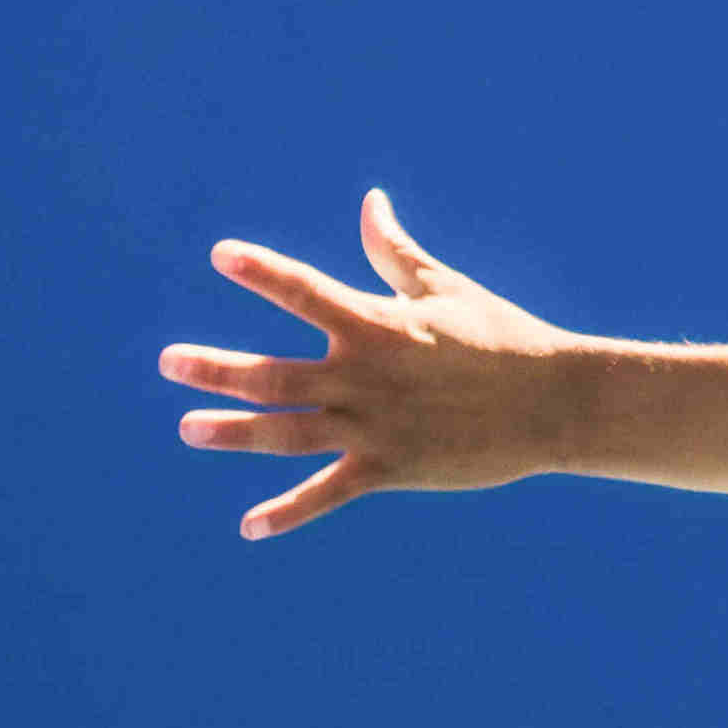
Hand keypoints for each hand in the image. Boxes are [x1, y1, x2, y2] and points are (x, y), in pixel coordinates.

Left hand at [161, 190, 586, 540]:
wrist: (558, 402)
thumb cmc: (504, 337)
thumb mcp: (446, 289)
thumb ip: (395, 252)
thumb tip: (369, 201)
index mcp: (378, 325)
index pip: (306, 292)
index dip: (263, 272)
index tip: (221, 255)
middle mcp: (366, 376)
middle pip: (274, 374)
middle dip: (217, 368)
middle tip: (169, 362)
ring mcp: (376, 426)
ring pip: (287, 432)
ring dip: (233, 432)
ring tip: (189, 427)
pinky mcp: (393, 467)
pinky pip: (329, 492)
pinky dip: (289, 511)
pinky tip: (250, 526)